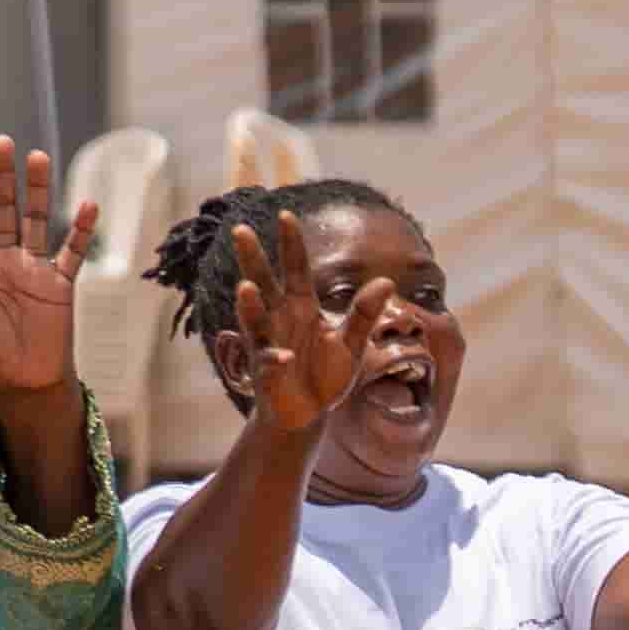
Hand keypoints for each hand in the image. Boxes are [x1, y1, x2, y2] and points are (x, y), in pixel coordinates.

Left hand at [0, 136, 96, 398]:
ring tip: (39, 157)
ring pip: (36, 221)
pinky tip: (88, 206)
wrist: (27, 380)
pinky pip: (72, 251)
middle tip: (2, 143)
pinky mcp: (61, 283)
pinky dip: (81, 231)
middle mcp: (5, 261)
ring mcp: (34, 268)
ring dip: (38, 191)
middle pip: (4, 211)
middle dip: (3, 178)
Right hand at [213, 205, 360, 450]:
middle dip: (253, 259)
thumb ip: (365, 313)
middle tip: (240, 230)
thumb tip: (388, 281)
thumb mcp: (352, 343)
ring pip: (257, 320)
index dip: (291, 244)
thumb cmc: (326, 375)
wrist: (308, 415)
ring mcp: (271, 343)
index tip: (285, 214)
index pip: (296, 269)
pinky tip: (283, 357)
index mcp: (303, 307)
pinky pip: (270, 362)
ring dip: (251, 306)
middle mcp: (282, 320)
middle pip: (265, 283)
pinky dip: (275, 359)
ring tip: (246, 286)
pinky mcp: (268, 372)